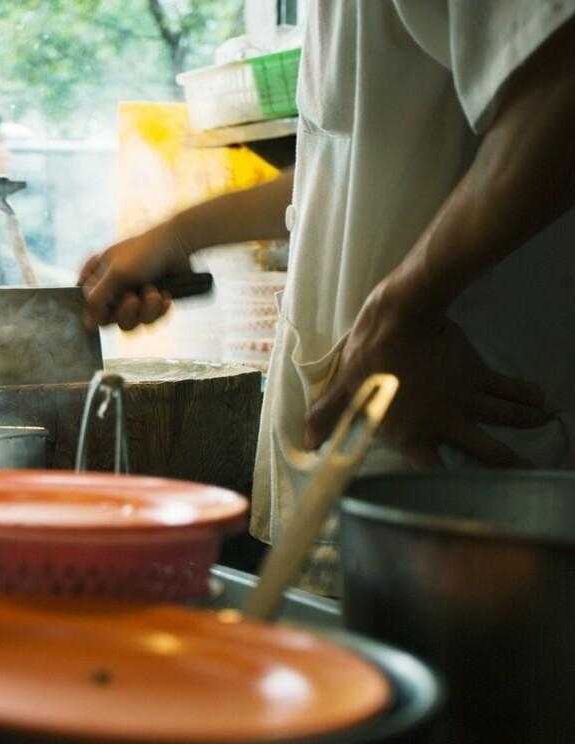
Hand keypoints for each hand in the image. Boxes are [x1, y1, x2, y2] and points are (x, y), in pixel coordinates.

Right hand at [79, 223, 190, 329]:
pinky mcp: (149, 304)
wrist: (177, 245)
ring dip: (146, 310)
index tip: (114, 308)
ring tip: (155, 294)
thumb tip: (87, 324)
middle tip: (134, 298)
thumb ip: (97, 298)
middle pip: (111, 320)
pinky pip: (149, 320)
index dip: (102, 312)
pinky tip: (165, 297)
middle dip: (127, 312)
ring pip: (132, 323)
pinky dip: (159, 310)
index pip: (90, 308)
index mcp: (97, 281)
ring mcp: (131, 298)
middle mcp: (112, 291)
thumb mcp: (116, 273)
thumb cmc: (143, 252)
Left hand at [304, 282, 548, 467]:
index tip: (464, 496)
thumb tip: (307, 442)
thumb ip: (330, 417)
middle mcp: (446, 419)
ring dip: (522, 425)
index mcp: (412, 430)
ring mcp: (466, 396)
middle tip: (522, 476)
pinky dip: (526, 393)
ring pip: (503, 418)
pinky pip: (507, 386)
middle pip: (484, 451)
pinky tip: (544, 400)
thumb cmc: (368, 353)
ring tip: (541, 433)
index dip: (445, 484)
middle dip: (504, 465)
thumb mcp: (345, 386)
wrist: (402, 315)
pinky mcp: (478, 372)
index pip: (430, 466)